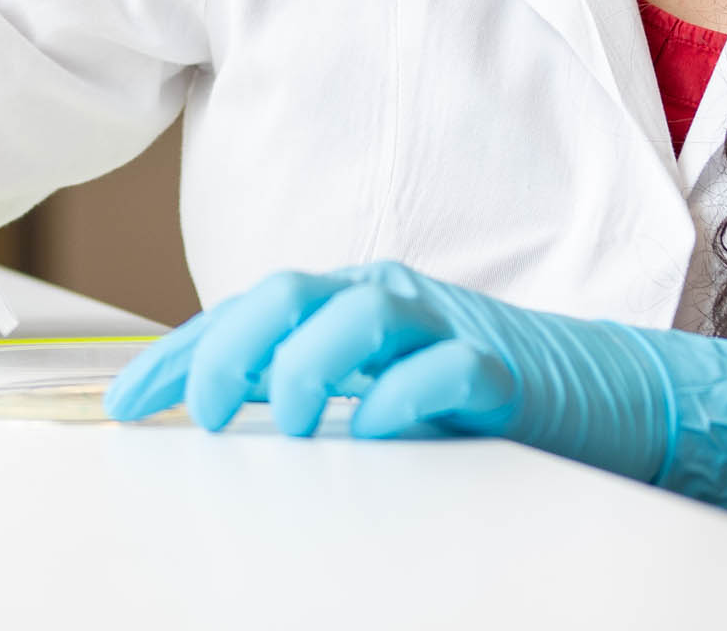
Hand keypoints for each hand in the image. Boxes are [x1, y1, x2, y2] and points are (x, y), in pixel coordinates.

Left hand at [103, 260, 726, 523]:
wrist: (601, 394)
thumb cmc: (471, 393)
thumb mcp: (369, 387)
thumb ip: (298, 384)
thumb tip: (207, 403)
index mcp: (345, 304)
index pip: (244, 313)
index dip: (179, 352)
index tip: (125, 403)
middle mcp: (386, 300)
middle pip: (287, 295)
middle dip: (228, 349)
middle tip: (196, 415)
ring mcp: (444, 326)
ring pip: (359, 313)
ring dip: (306, 364)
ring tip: (281, 421)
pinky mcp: (500, 368)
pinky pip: (444, 369)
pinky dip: (401, 396)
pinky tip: (372, 430)